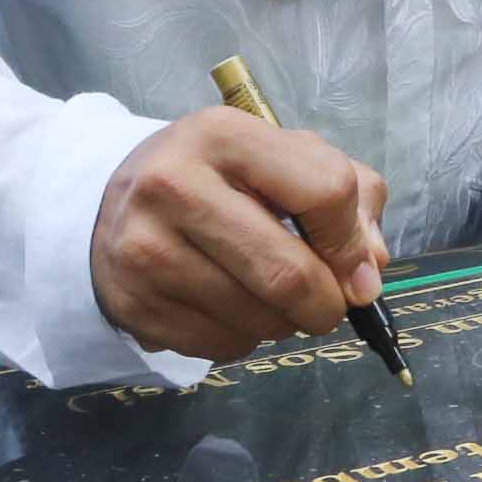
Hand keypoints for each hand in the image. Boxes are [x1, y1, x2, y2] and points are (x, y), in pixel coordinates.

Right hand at [90, 107, 388, 363]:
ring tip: (272, 299)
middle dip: (327, 304)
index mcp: (222, 135)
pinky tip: (231, 309)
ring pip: (259, 320)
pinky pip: (223, 346)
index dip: (352, 241)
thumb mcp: (278, 157)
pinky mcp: (135, 304)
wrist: (112, 203)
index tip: (356, 265)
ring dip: (286, 325)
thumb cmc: (215, 177)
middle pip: (288, 273)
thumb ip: (347, 195)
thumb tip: (369, 268)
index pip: (325, 190)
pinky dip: (246, 339)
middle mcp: (173, 186)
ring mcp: (146, 249)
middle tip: (328, 306)